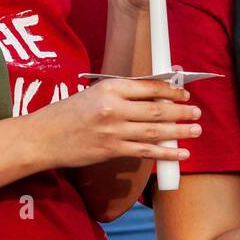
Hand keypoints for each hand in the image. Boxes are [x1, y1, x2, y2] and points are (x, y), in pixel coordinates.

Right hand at [30, 78, 201, 168]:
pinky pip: (145, 151)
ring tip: (196, 130)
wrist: (43, 137)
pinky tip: (181, 153)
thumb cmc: (68, 113)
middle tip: (196, 112)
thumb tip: (155, 94)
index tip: (184, 94)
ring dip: (179, 131)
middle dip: (181, 111)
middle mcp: (114, 107)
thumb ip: (122, 93)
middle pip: (157, 109)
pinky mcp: (112, 150)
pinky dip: (166, 153)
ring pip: (155, 131)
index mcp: (110, 87)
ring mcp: (114, 131)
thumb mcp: (94, 93)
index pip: (149, 86)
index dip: (171, 91)